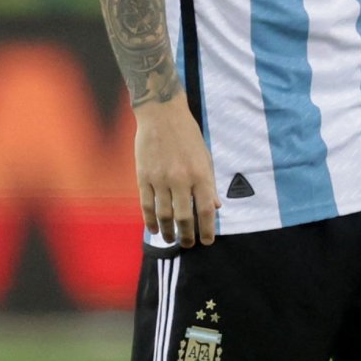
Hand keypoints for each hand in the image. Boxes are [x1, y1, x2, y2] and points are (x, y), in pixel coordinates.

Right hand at [135, 95, 220, 246]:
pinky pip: (146, 205)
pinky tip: (154, 229)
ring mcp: (160, 179)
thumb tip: (216, 207)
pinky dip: (150, 220)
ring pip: (163, 215)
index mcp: (200, 173)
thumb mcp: (205, 157)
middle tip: (188, 245)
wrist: (161, 116)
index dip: (207, 229)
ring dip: (168, 231)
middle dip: (187, 235)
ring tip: (172, 239)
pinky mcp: (143, 177)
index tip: (207, 241)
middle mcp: (181, 179)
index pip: (205, 209)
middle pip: (184, 217)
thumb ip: (209, 183)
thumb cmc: (187, 136)